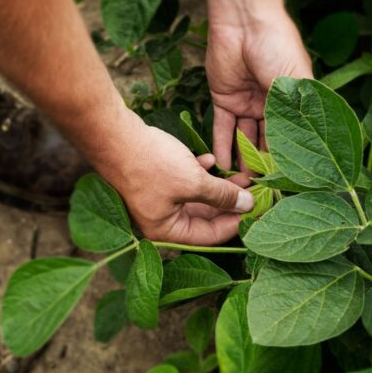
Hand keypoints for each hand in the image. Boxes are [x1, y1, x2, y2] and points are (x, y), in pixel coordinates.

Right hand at [97, 116, 253, 244]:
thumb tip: (248, 205)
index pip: (210, 237)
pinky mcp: (154, 179)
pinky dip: (198, 173)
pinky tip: (210, 158)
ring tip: (240, 174)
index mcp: (166, 231)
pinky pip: (183, 182)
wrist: (114, 135)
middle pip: (204, 218)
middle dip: (229, 202)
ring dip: (217, 186)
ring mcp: (156, 199)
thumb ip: (222, 195)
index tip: (257, 211)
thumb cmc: (150, 164)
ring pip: (196, 197)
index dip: (236, 224)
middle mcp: (160, 220)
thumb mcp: (193, 181)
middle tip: (254, 191)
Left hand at [206, 12, 312, 171]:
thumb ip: (295, 116)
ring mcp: (247, 103)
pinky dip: (222, 146)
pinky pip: (223, 128)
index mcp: (294, 102)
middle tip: (258, 192)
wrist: (244, 21)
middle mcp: (271, 106)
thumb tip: (300, 153)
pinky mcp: (224, 99)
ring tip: (239, 185)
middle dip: (262, 167)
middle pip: (265, 142)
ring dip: (241, 161)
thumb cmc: (277, 46)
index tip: (284, 186)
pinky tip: (221, 167)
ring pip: (244, 139)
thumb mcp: (295, 83)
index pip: (291, 139)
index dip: (287, 162)